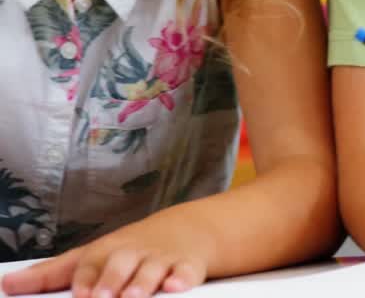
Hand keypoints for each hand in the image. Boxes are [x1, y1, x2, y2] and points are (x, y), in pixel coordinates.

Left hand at [1, 216, 213, 297]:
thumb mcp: (91, 255)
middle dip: (112, 279)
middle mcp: (135, 253)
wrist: (186, 231)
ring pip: (153, 268)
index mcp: (108, 250)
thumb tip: (8, 284)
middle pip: (122, 262)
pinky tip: (175, 286)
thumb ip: (50, 274)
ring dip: (143, 282)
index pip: (92, 262)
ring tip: (133, 297)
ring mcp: (163, 259)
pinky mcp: (188, 266)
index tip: (81, 293)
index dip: (86, 277)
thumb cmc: (128, 250)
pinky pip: (187, 271)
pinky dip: (182, 277)